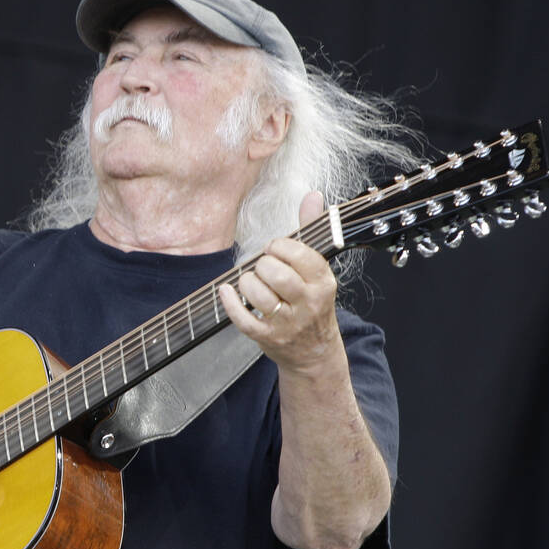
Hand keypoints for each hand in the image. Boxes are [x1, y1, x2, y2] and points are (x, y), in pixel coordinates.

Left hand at [218, 192, 343, 372]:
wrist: (314, 353)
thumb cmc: (312, 302)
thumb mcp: (318, 269)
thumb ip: (311, 231)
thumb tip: (312, 195)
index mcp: (323, 281)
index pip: (299, 255)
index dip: (280, 246)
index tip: (274, 249)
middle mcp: (308, 303)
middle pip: (276, 273)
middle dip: (262, 264)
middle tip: (263, 267)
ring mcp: (287, 323)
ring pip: (259, 294)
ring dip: (247, 282)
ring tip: (250, 281)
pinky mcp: (267, 337)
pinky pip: (242, 318)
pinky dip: (229, 302)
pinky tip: (226, 292)